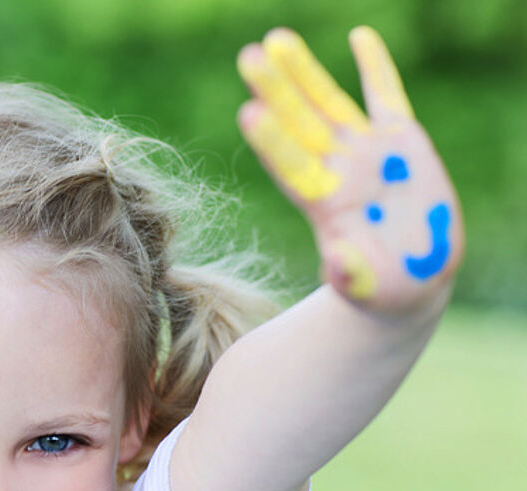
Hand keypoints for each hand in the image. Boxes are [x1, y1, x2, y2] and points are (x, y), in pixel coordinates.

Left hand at [237, 27, 463, 313]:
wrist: (408, 279)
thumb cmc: (381, 290)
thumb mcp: (369, 287)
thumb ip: (350, 274)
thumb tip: (336, 267)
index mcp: (326, 206)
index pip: (292, 167)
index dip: (273, 141)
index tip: (248, 112)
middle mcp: (338, 172)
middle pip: (300, 125)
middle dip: (276, 91)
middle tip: (248, 56)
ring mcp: (366, 154)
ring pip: (329, 104)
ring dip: (305, 72)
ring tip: (276, 38)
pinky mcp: (400, 143)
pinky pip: (386, 97)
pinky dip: (375, 67)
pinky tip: (359, 34)